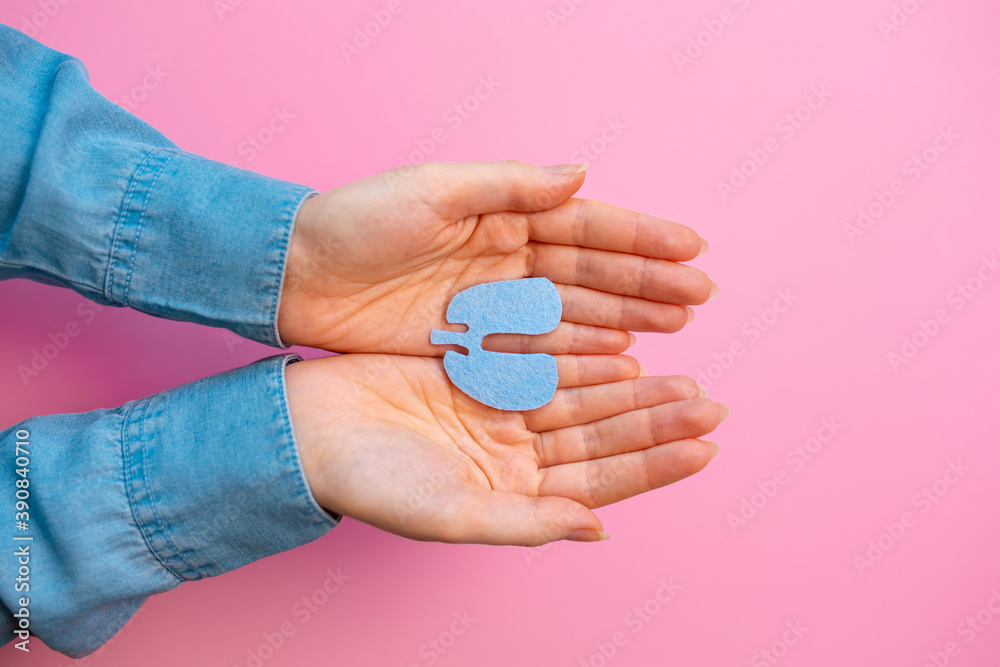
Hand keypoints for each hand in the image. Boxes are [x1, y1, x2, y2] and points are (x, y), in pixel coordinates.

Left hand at [277, 161, 715, 354]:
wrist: (297, 276)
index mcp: (502, 213)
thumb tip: (580, 175)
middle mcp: (506, 256)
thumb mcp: (431, 192)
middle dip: (647, 281)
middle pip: (592, 270)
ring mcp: (493, 301)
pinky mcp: (472, 340)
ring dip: (626, 316)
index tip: (692, 247)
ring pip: (575, 308)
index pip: (586, 224)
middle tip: (700, 297)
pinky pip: (539, 345)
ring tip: (676, 327)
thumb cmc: (358, 223)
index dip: (640, 236)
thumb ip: (507, 185)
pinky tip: (618, 356)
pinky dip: (580, 350)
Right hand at [286, 354, 725, 545]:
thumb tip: (597, 528)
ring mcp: (501, 416)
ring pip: (583, 400)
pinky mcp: (482, 377)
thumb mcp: (449, 514)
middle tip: (712, 404)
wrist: (309, 430)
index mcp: (514, 498)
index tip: (706, 448)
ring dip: (632, 391)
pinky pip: (547, 366)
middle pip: (603, 438)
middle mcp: (516, 458)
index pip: (600, 483)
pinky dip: (584, 359)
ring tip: (683, 377)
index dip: (653, 466)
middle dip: (657, 422)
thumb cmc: (371, 483)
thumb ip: (526, 523)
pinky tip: (623, 351)